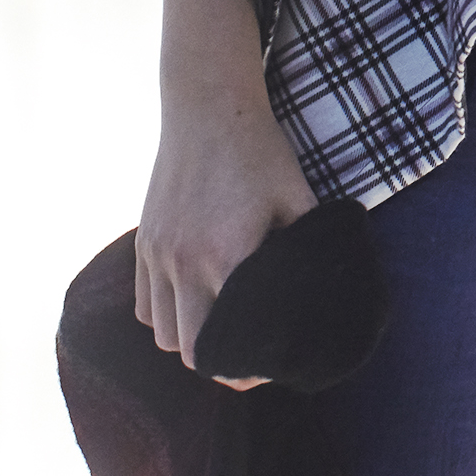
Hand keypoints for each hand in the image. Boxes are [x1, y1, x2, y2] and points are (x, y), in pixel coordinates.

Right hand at [134, 84, 319, 387]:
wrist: (207, 107)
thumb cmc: (260, 151)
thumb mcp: (297, 196)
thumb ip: (308, 245)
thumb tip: (331, 286)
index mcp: (225, 256)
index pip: (222, 344)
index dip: (244, 368)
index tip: (266, 366)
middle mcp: (182, 262)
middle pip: (187, 350)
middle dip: (217, 362)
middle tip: (247, 356)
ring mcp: (157, 253)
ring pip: (162, 332)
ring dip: (189, 340)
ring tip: (221, 331)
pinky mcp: (144, 242)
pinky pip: (145, 305)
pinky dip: (166, 316)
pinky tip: (193, 304)